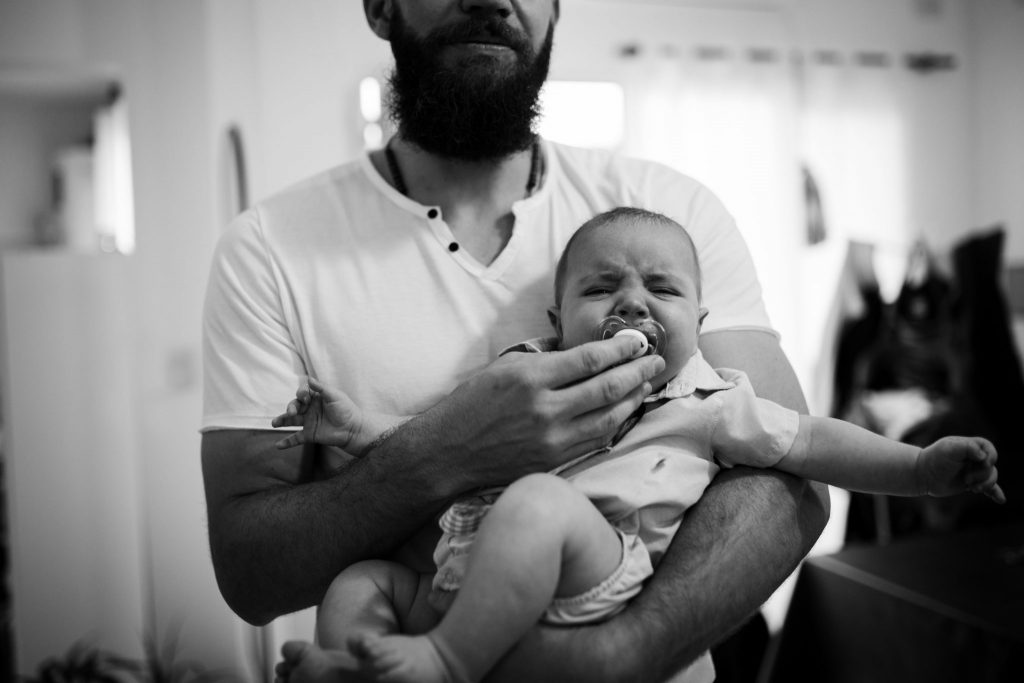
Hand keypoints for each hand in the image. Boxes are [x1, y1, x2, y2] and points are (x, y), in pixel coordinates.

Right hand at [271, 377, 375, 452]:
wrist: (353, 430)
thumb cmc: (346, 410)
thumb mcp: (335, 396)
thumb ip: (321, 388)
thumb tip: (309, 378)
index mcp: (316, 398)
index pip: (303, 393)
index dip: (301, 394)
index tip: (305, 398)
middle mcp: (310, 409)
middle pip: (295, 406)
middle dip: (290, 407)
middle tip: (291, 412)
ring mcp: (309, 422)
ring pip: (291, 421)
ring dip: (282, 421)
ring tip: (274, 423)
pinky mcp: (310, 435)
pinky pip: (296, 438)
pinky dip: (287, 442)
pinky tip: (278, 446)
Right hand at [408, 334, 664, 488]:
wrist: (449, 452)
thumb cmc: (472, 404)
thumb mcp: (503, 367)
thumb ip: (545, 360)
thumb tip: (584, 353)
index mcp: (531, 378)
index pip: (590, 359)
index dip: (620, 349)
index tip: (638, 341)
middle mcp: (546, 409)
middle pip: (607, 387)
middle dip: (637, 371)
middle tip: (655, 360)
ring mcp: (553, 439)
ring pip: (609, 416)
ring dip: (633, 398)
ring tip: (647, 383)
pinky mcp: (555, 461)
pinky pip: (596, 440)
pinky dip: (616, 423)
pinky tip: (625, 411)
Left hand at [918, 436, 1004, 502]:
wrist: (923, 474)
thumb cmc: (935, 458)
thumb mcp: (949, 449)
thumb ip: (967, 447)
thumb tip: (983, 456)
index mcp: (970, 446)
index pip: (989, 449)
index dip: (990, 456)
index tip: (984, 462)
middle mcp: (974, 458)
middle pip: (991, 466)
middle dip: (981, 474)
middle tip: (966, 479)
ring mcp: (974, 471)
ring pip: (991, 477)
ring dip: (985, 484)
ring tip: (971, 488)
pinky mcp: (972, 483)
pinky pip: (989, 488)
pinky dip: (995, 493)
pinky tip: (1001, 500)